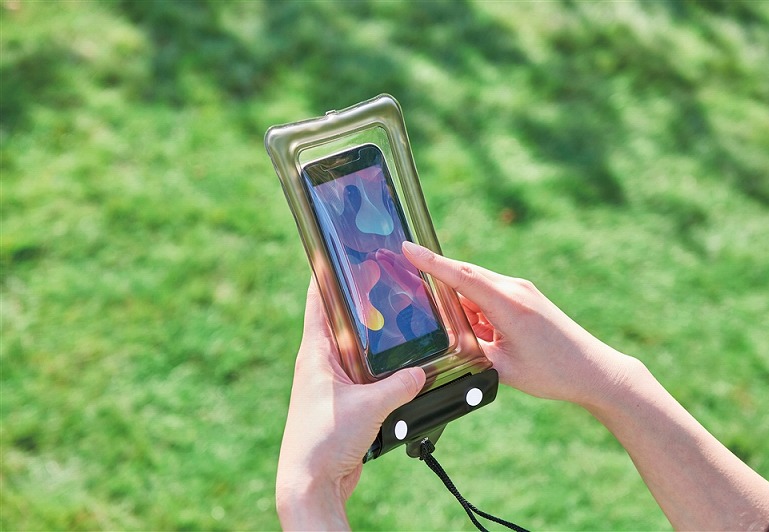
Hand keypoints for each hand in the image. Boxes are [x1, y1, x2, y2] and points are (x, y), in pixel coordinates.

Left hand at [275, 279, 425, 530]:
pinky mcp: (342, 402)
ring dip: (374, 337)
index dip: (327, 273)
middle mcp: (319, 363)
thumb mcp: (368, 407)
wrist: (311, 483)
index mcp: (315, 352)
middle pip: (341, 320)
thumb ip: (400, 386)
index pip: (317, 299)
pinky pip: (363, 374)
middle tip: (385, 280)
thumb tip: (423, 373)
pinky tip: (401, 368)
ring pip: (355, 348)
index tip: (342, 251)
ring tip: (399, 320)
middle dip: (362, 301)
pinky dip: (380, 367)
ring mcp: (329, 382)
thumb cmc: (323, 441)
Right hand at [402, 241, 634, 406]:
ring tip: (461, 327)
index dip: (431, 263)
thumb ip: (471, 348)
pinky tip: (482, 332)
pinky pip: (490, 294)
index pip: (461, 276)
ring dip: (462, 303)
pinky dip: (477, 308)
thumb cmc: (552, 373)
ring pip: (477, 287)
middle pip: (465, 277)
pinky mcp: (526, 297)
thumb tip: (451, 334)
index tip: (407, 248)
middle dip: (438, 280)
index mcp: (508, 305)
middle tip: (409, 283)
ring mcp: (522, 291)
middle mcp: (515, 289)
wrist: (594, 370)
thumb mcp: (501, 368)